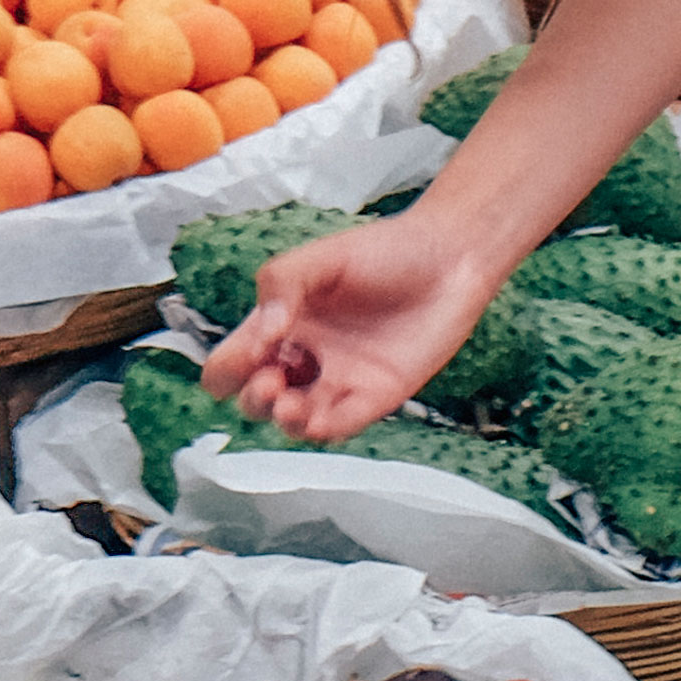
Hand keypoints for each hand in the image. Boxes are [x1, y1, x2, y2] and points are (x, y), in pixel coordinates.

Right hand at [204, 214, 513, 442]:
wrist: (451, 256)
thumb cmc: (386, 251)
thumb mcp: (321, 258)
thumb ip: (281, 284)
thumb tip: (262, 331)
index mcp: (282, 326)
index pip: (233, 364)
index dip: (228, 367)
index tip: (250, 352)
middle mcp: (307, 358)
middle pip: (258, 400)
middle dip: (253, 399)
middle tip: (270, 381)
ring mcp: (341, 380)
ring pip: (296, 421)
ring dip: (285, 421)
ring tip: (288, 404)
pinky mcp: (378, 395)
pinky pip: (342, 425)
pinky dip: (325, 429)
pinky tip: (318, 421)